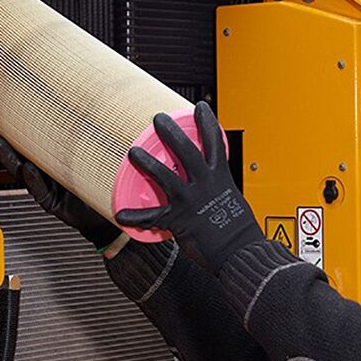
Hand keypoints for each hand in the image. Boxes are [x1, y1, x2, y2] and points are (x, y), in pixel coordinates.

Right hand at [0, 125, 121, 250]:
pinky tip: (28, 168)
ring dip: (9, 157)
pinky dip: (34, 180)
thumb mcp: (85, 153)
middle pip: (16, 156)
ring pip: (22, 172)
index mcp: (48, 160)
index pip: (25, 143)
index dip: (9, 130)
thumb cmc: (96, 182)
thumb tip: (75, 104)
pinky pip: (40, 190)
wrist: (107, 213)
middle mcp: (43, 173)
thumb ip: (74, 135)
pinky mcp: (52, 202)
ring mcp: (46, 188)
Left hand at [116, 102, 263, 273]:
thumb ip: (215, 189)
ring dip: (148, 164)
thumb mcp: (231, 200)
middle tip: (158, 118)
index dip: (207, 122)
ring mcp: (190, 201)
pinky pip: (153, 218)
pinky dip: (135, 217)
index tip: (200, 107)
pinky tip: (120, 214)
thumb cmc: (239, 230)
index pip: (215, 143)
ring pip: (166, 177)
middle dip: (171, 132)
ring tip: (133, 152)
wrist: (240, 253)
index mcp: (220, 178)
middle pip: (187, 151)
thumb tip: (206, 188)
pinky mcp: (179, 220)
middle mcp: (205, 185)